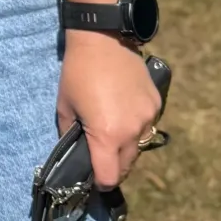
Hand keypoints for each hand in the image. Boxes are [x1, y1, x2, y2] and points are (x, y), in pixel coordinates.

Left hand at [56, 35, 164, 188]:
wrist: (103, 38)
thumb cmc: (78, 73)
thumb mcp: (64, 107)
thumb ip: (70, 136)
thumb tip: (77, 154)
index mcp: (107, 135)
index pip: (109, 177)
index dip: (99, 182)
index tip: (93, 179)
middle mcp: (133, 131)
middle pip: (126, 166)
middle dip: (113, 167)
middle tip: (100, 157)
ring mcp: (148, 117)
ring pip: (139, 147)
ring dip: (126, 148)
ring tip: (111, 134)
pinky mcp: (156, 103)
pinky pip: (147, 126)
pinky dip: (136, 127)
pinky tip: (123, 114)